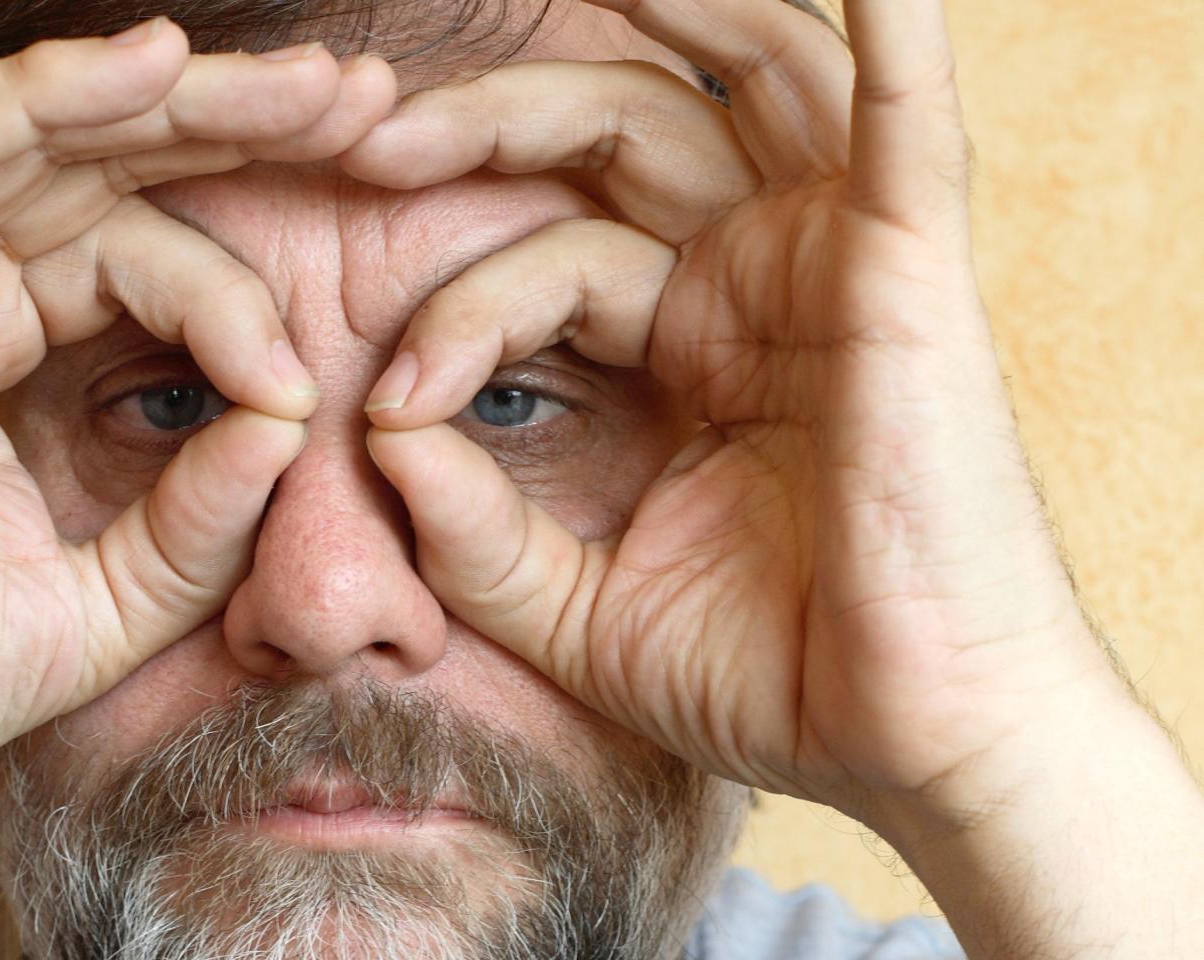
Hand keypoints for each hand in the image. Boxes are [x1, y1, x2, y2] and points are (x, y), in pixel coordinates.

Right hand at [0, 20, 397, 808]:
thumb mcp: (101, 605)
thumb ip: (196, 523)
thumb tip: (289, 424)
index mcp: (1, 344)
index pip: (142, 259)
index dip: (244, 286)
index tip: (313, 360)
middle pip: (109, 169)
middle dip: (243, 129)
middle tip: (370, 102)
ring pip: (41, 140)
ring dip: (178, 99)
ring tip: (313, 80)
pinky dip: (42, 104)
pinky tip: (154, 65)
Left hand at [345, 0, 1134, 833]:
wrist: (914, 746)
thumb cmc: (772, 673)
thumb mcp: (581, 610)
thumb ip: (476, 535)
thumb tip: (381, 436)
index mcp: (690, 346)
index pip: (551, 260)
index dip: (455, 310)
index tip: (387, 407)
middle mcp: (759, 281)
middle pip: (625, 136)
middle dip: (500, 115)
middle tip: (377, 135)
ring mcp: (835, 263)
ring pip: (744, 88)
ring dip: (664, 15)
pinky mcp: (909, 273)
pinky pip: (907, 123)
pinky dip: (896, 30)